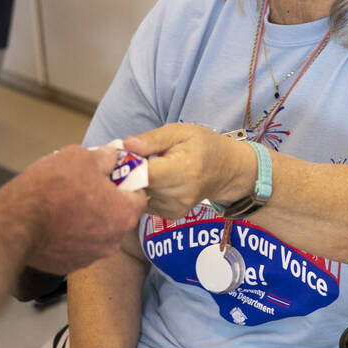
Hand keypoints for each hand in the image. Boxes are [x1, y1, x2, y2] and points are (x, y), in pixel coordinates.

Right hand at [7, 145, 146, 274]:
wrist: (15, 223)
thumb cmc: (50, 189)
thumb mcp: (81, 157)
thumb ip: (105, 158)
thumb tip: (112, 156)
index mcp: (123, 213)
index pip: (139, 196)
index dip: (125, 182)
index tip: (110, 175)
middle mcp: (113, 240)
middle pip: (118, 215)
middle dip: (105, 201)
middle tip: (83, 186)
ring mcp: (91, 256)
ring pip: (97, 232)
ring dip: (88, 219)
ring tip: (64, 204)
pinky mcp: (70, 266)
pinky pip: (78, 246)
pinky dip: (71, 235)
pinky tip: (54, 221)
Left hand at [124, 124, 255, 219]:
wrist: (226, 170)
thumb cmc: (203, 146)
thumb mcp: (181, 131)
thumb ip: (153, 139)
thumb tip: (127, 145)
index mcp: (183, 169)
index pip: (144, 174)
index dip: (127, 165)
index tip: (121, 154)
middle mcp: (179, 194)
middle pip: (138, 187)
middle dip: (128, 173)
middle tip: (131, 158)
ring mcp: (175, 208)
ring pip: (139, 196)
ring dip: (136, 183)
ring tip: (146, 167)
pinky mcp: (171, 215)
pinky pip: (145, 203)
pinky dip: (144, 191)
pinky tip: (153, 180)